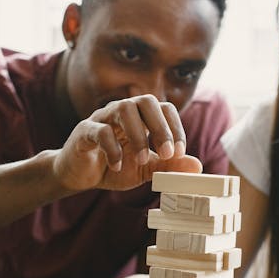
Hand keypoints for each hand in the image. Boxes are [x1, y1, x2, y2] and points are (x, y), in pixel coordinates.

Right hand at [52, 95, 201, 192]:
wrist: (81, 176)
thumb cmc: (114, 167)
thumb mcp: (146, 170)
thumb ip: (168, 166)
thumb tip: (197, 165)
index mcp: (141, 118)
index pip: (164, 108)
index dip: (175, 128)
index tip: (179, 152)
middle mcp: (123, 112)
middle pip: (146, 101)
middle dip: (160, 127)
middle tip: (166, 153)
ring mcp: (102, 118)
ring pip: (123, 109)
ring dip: (137, 135)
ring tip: (142, 159)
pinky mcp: (84, 131)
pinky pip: (99, 130)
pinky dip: (112, 148)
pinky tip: (116, 166)